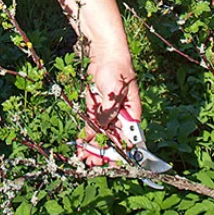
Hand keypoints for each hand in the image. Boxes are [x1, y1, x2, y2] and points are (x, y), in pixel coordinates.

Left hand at [77, 49, 141, 165]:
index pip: (130, 139)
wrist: (104, 51)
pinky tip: (81, 145)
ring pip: (102, 134)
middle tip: (91, 163)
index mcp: (132, 113)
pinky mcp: (98, 106)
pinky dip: (87, 134)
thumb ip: (108, 112)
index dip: (121, 153)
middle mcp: (122, 115)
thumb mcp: (113, 91)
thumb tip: (103, 130)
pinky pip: (93, 124)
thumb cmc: (115, 67)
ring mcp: (109, 111)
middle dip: (103, 152)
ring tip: (82, 157)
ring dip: (93, 147)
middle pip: (114, 139)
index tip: (110, 163)